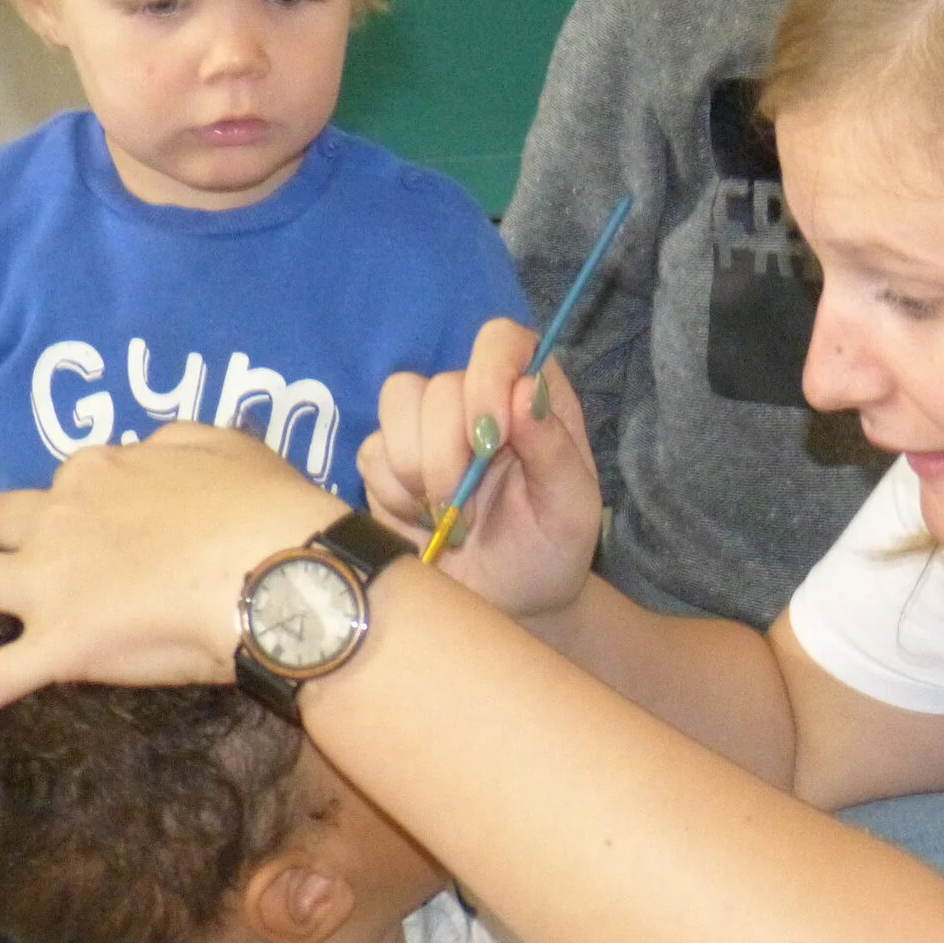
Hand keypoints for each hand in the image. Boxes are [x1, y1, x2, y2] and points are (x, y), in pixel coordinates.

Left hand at [0, 425, 339, 731]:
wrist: (278, 578)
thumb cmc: (265, 511)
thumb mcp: (226, 447)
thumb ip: (180, 442)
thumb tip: (153, 450)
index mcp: (101, 472)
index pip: (71, 480)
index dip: (84, 501)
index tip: (107, 521)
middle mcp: (57, 521)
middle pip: (2, 520)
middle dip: (4, 535)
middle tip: (20, 558)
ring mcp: (49, 587)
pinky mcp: (58, 649)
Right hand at [360, 318, 602, 622]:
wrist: (508, 602)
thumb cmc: (549, 550)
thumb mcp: (570, 507)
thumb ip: (554, 448)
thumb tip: (524, 390)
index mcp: (531, 396)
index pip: (502, 340)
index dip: (489, 374)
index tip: (493, 434)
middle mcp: (477, 399)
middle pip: (439, 383)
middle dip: (450, 452)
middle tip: (471, 509)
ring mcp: (427, 425)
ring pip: (397, 404)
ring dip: (419, 470)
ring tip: (452, 516)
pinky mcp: (387, 459)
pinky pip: (372, 452)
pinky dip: (396, 494)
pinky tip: (424, 520)